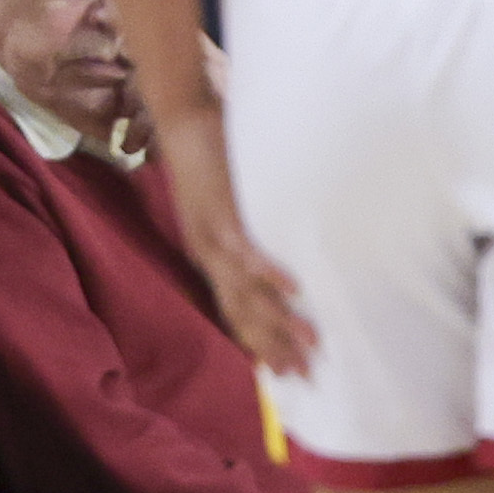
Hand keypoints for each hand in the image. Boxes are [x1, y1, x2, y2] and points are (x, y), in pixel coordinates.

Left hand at [146, 100, 318, 377]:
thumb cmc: (213, 155)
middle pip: (242, 314)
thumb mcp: (229, 201)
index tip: (285, 372)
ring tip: (311, 342)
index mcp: (211, 254)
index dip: (259, 344)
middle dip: (274, 347)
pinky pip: (247, 250)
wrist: (182, 117)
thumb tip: (282, 242)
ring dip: (279, 320)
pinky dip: (270, 273)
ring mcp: (212, 236)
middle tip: (304, 375)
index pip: (236, 312)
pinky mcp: (221, 211)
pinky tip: (295, 291)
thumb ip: (250, 226)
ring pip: (246, 292)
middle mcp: (209, 254)